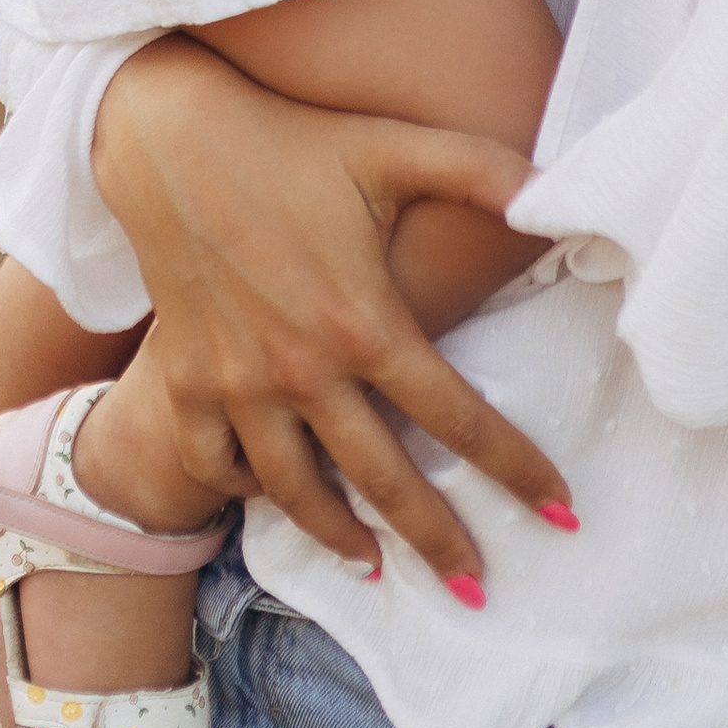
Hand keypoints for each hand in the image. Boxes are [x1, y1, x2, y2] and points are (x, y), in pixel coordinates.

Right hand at [90, 37, 571, 590]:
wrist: (166, 140)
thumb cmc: (293, 142)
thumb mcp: (394, 148)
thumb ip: (482, 171)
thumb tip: (561, 188)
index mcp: (363, 323)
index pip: (458, 418)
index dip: (516, 469)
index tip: (562, 511)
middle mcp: (301, 371)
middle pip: (384, 482)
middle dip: (439, 541)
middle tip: (476, 586)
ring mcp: (236, 385)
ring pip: (296, 492)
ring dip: (341, 537)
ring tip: (377, 564)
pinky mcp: (184, 384)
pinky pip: (219, 465)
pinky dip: (249, 490)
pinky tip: (280, 496)